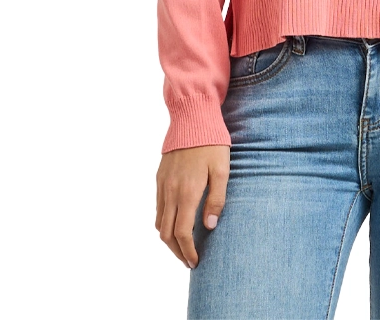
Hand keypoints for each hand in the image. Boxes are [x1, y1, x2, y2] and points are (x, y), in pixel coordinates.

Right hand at [155, 145, 230, 268]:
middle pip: (166, 234)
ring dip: (168, 239)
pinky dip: (164, 222)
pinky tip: (176, 221)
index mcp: (187, 192)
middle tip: (188, 261)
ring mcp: (162, 185)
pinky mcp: (159, 177)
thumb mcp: (222, 170)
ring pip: (159, 222)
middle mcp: (171, 192)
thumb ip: (216, 200)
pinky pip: (158, 207)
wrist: (192, 117)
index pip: (182, 233)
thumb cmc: (212, 143)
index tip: (196, 262)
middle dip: (176, 252)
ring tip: (183, 245)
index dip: (188, 252)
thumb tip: (209, 227)